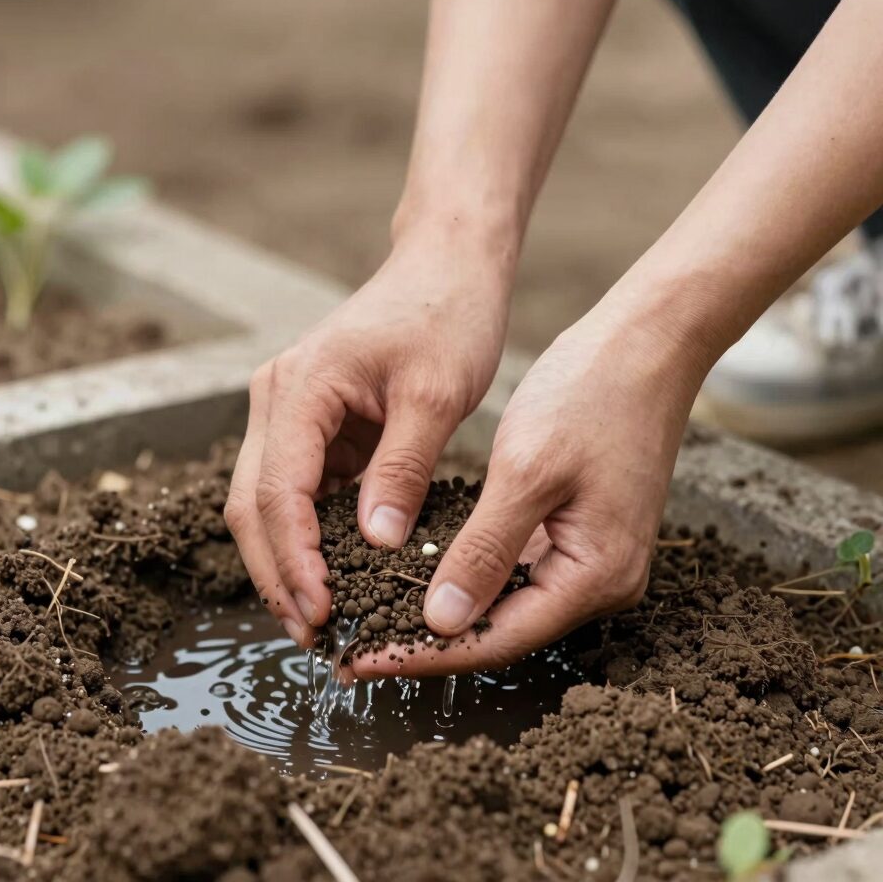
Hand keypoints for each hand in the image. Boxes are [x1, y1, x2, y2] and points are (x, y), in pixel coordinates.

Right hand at [225, 233, 513, 647]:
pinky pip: (297, 487)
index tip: (323, 613)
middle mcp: (278, 397)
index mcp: (300, 387)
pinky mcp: (313, 422)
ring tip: (321, 617)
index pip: (275, 491)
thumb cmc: (446, 316)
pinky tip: (334, 570)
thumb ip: (402, 468)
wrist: (446, 267)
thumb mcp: (436, 395)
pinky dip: (308, 533)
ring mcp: (290, 410)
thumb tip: (374, 544)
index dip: (293, 560)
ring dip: (286, 559)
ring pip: (265, 500)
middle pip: (251, 502)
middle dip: (276, 573)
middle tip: (313, 634)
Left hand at [351, 293, 711, 676]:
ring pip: (507, 601)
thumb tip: (441, 623)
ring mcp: (593, 556)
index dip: (424, 654)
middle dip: (427, 639)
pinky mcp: (579, 530)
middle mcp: (601, 580)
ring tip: (375, 616)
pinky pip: (519, 568)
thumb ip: (485, 550)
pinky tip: (422, 575)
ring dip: (445, 610)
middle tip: (355, 644)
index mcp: (596, 574)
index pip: (496, 638)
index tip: (359, 660)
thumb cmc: (591, 395)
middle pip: (502, 629)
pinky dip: (470, 574)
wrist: (647, 344)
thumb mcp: (526, 471)